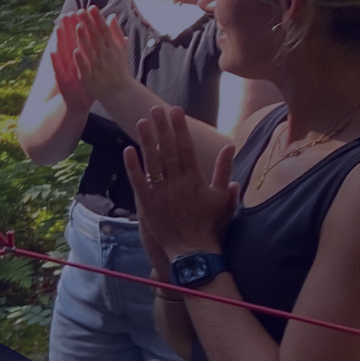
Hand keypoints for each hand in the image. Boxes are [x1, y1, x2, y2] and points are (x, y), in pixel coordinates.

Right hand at [48, 17, 94, 113]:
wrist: (79, 104)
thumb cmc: (88, 85)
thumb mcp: (95, 68)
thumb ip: (101, 54)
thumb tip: (109, 42)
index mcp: (80, 58)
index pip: (80, 40)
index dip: (80, 26)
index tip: (80, 13)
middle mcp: (71, 61)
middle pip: (69, 42)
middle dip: (68, 29)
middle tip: (66, 14)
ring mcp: (64, 69)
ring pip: (61, 53)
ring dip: (59, 41)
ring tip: (58, 28)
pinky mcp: (60, 79)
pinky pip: (57, 69)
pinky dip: (55, 61)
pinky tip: (52, 52)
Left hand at [67, 7, 135, 101]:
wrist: (119, 92)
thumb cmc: (118, 68)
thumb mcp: (121, 49)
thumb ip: (115, 32)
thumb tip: (112, 15)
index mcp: (112, 48)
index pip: (104, 30)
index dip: (98, 19)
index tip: (91, 7)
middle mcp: (106, 56)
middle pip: (96, 37)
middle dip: (89, 24)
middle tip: (80, 11)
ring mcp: (98, 66)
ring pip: (90, 50)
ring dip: (84, 38)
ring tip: (77, 26)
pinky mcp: (90, 77)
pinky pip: (85, 67)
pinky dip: (81, 59)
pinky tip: (74, 50)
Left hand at [123, 106, 236, 264]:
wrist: (194, 252)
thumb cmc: (210, 225)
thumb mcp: (222, 197)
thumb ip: (224, 170)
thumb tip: (230, 146)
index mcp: (195, 180)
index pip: (186, 147)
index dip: (180, 128)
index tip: (176, 111)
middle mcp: (177, 183)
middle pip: (168, 150)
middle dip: (163, 128)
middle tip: (156, 108)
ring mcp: (161, 193)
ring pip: (153, 162)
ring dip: (147, 141)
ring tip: (143, 122)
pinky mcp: (148, 204)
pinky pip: (139, 181)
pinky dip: (133, 166)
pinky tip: (129, 150)